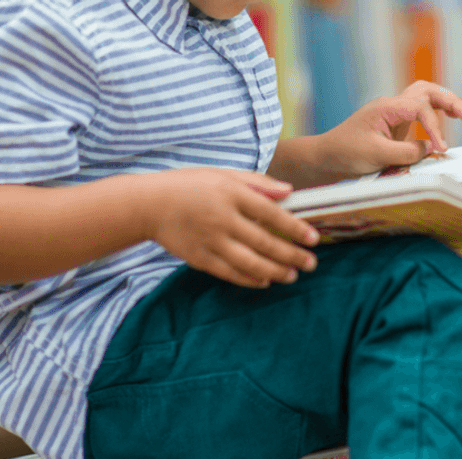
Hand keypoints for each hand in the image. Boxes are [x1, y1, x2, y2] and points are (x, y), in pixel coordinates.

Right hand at [135, 169, 320, 288]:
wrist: (147, 204)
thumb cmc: (189, 186)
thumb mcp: (223, 174)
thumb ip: (258, 182)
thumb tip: (289, 190)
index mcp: (230, 194)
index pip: (271, 213)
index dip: (295, 228)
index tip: (313, 239)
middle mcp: (222, 218)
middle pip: (265, 242)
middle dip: (292, 255)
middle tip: (311, 263)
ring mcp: (210, 240)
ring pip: (250, 262)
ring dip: (275, 271)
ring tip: (293, 276)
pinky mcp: (199, 258)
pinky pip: (230, 273)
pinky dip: (250, 279)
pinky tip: (266, 281)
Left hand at [322, 81, 461, 176]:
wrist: (326, 156)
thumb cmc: (346, 153)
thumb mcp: (377, 156)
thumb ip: (407, 152)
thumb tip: (431, 148)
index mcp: (386, 107)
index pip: (420, 108)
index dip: (435, 128)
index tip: (442, 149)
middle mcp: (392, 106)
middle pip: (427, 91)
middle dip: (450, 101)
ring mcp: (394, 115)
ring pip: (425, 98)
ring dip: (445, 104)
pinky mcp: (395, 126)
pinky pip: (420, 114)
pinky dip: (435, 116)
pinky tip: (446, 123)